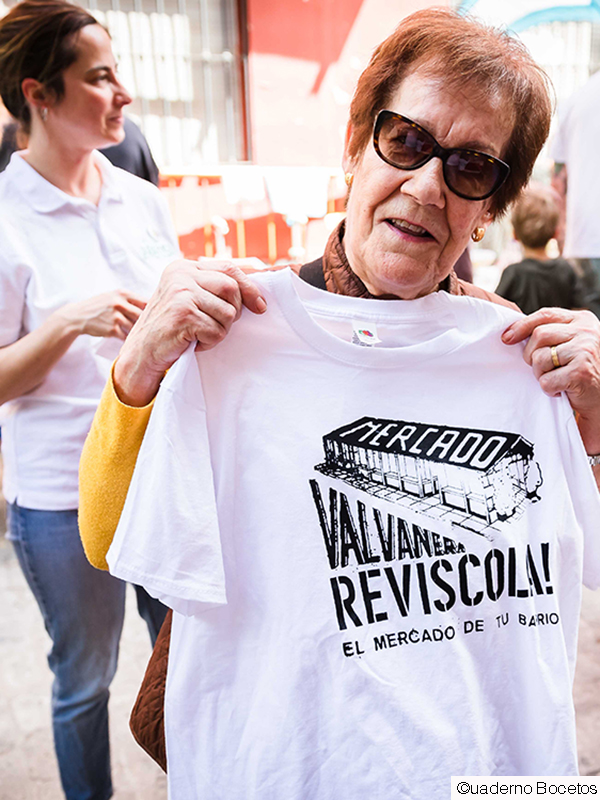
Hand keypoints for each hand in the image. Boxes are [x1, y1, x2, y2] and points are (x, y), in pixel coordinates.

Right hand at [58, 290, 145, 338]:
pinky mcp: (112, 329)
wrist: (78, 316)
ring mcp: (116, 317)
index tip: (158, 315)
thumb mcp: (111, 297)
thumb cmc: (98, 306)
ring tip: (141, 336)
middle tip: (152, 328)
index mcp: (122, 294)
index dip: (153, 309)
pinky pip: (126, 336)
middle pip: (142, 315)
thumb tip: (149, 306)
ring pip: (135, 327)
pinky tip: (131, 341)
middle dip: (147, 322)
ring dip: (138, 332)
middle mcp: (119, 303)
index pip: (145, 301)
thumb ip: (127, 300)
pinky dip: (129, 339)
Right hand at [113, 259, 266, 405]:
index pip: (228, 268)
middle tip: (216, 324)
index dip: (249, 287)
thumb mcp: (190, 298)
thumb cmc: (171, 328)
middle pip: (232, 288)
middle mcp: (181, 275)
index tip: (260, 306)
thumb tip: (257, 294)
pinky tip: (193, 342)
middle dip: (233, 311)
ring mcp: (181, 294)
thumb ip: (214, 288)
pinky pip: (217, 331)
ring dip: (220, 330)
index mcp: (183, 267)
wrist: (142, 352)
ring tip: (200, 333)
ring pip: (228, 312)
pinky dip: (210, 342)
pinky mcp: (184, 315)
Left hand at [502, 307, 599, 452]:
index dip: (522, 326)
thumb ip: (552, 333)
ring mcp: (585, 350)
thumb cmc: (582, 370)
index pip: (545, 315)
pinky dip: (549, 389)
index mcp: (582, 320)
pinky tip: (562, 389)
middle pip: (539, 335)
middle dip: (531, 354)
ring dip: (540, 373)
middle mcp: (586, 331)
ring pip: (540, 358)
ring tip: (555, 378)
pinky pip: (546, 380)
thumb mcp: (571, 343)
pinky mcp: (581, 372)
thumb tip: (512, 333)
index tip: (506, 338)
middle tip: (541, 368)